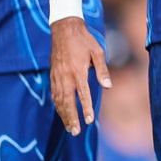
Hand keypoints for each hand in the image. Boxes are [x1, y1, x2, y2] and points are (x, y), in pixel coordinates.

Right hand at [50, 18, 110, 135]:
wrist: (64, 29)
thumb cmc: (84, 40)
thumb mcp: (97, 52)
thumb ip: (102, 70)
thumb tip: (108, 86)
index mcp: (78, 71)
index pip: (82, 94)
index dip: (85, 108)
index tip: (88, 120)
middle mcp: (65, 76)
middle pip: (67, 101)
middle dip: (71, 117)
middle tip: (75, 132)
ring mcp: (57, 76)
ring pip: (59, 99)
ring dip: (63, 114)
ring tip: (69, 127)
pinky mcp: (53, 74)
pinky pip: (54, 93)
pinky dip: (57, 105)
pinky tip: (61, 112)